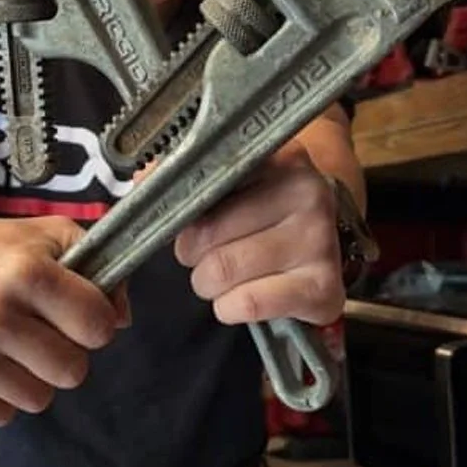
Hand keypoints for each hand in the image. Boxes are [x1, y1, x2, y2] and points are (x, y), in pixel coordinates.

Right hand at [0, 213, 128, 429]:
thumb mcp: (50, 236)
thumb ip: (100, 267)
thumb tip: (121, 320)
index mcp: (24, 272)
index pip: (98, 327)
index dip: (94, 320)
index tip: (75, 311)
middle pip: (73, 372)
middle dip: (66, 353)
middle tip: (40, 331)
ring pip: (38, 399)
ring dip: (31, 376)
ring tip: (7, 343)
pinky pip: (0, 416)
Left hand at [173, 142, 345, 325]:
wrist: (324, 242)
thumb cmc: (265, 209)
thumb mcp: (235, 182)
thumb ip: (187, 175)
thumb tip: (142, 180)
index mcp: (281, 158)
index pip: (208, 182)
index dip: (185, 209)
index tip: (185, 220)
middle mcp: (308, 195)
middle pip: (208, 234)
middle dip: (193, 254)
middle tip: (205, 254)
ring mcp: (320, 242)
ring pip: (224, 271)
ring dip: (209, 283)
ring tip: (224, 275)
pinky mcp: (324, 289)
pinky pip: (248, 303)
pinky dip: (230, 307)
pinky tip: (241, 297)